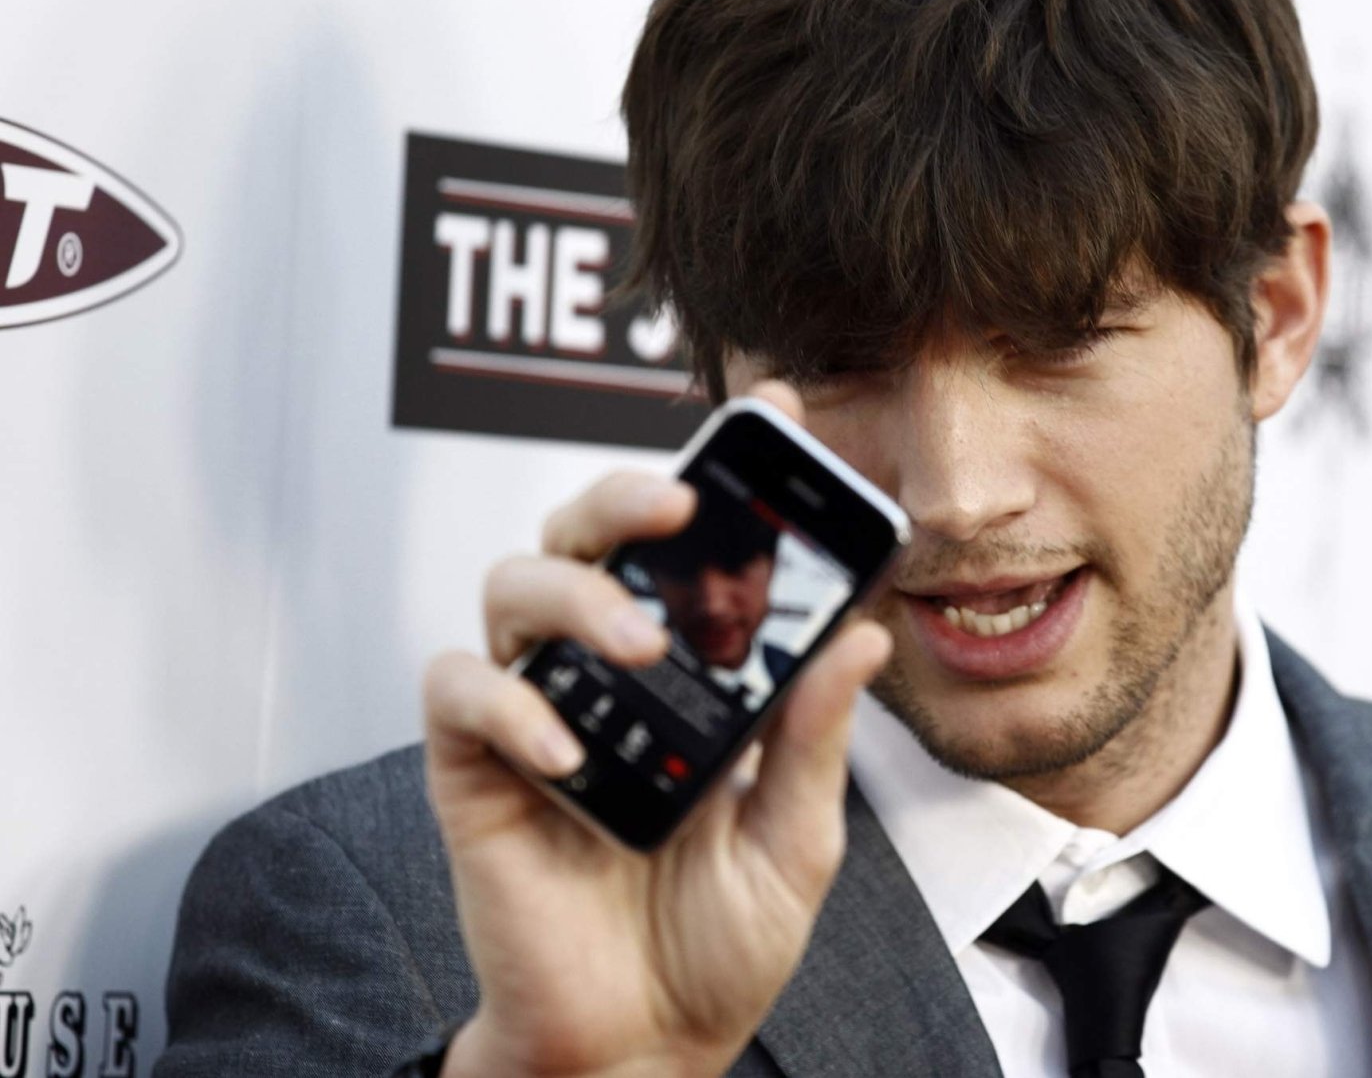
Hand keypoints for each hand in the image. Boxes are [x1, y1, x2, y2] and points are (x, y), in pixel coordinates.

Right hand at [422, 384, 891, 1077]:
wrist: (641, 1045)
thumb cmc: (713, 942)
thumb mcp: (793, 839)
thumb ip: (811, 740)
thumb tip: (858, 638)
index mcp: (688, 674)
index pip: (694, 545)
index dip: (724, 467)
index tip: (777, 410)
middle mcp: (605, 672)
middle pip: (583, 532)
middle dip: (625, 494)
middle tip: (679, 504)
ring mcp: (535, 712)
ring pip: (513, 587)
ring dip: (578, 596)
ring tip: (641, 647)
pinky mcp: (472, 770)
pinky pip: (460, 694)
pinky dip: (510, 705)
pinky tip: (569, 751)